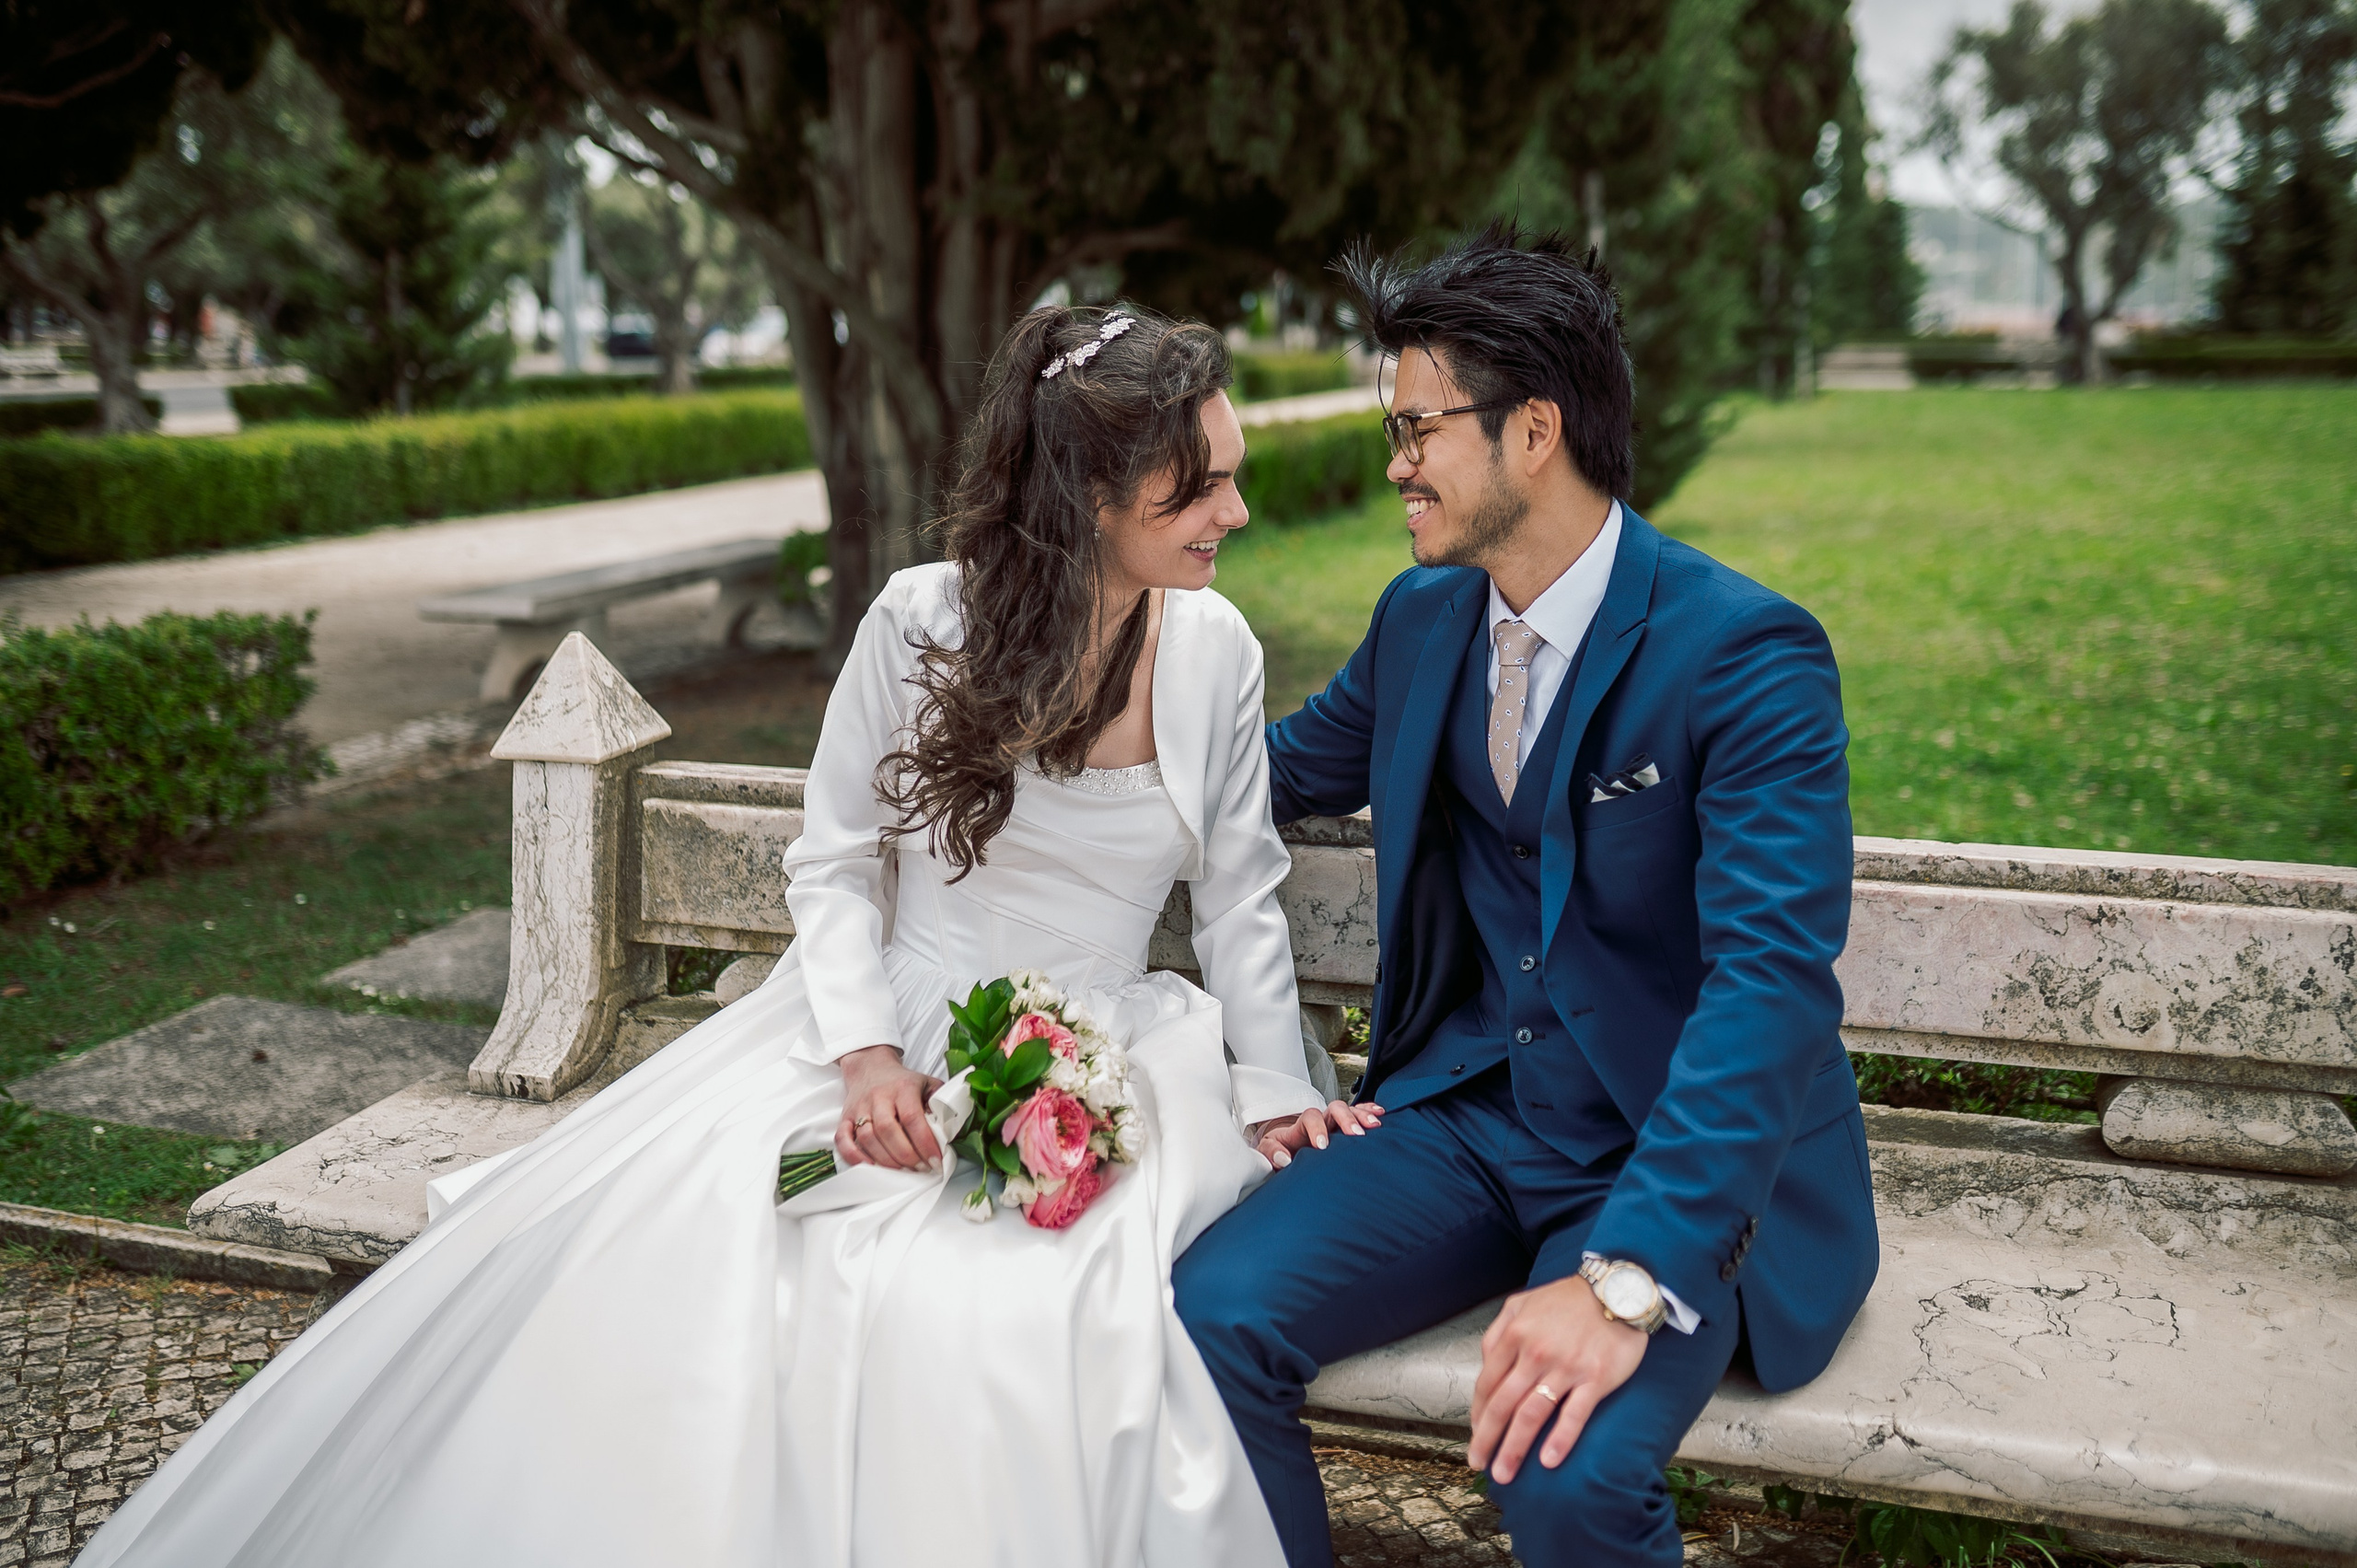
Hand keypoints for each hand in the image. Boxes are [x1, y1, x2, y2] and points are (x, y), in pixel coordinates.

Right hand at [835, 1045, 943, 1171]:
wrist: (870, 1066)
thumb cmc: (903, 1082)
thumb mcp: (928, 1084)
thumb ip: (941, 1103)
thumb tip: (952, 1129)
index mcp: (903, 1088)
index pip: (913, 1118)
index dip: (925, 1143)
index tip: (936, 1161)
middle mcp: (879, 1097)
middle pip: (888, 1131)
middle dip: (907, 1156)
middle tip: (921, 1168)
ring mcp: (859, 1108)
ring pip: (867, 1138)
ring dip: (886, 1160)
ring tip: (903, 1170)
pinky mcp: (845, 1117)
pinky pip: (842, 1139)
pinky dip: (853, 1156)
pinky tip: (870, 1166)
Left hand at [1250, 1099, 1384, 1168]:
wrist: (1287, 1148)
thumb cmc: (1279, 1151)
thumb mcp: (1268, 1151)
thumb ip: (1271, 1153)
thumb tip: (1283, 1159)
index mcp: (1301, 1125)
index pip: (1310, 1117)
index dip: (1317, 1129)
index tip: (1322, 1146)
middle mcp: (1321, 1119)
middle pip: (1335, 1108)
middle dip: (1346, 1119)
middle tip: (1356, 1135)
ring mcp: (1335, 1121)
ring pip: (1350, 1110)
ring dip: (1363, 1116)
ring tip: (1375, 1125)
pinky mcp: (1345, 1127)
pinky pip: (1359, 1113)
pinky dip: (1369, 1112)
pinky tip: (1380, 1114)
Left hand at [1467, 1277, 1646, 1483]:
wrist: (1616, 1290)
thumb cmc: (1567, 1300)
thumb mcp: (1521, 1304)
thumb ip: (1498, 1333)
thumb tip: (1485, 1363)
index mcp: (1514, 1335)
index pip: (1488, 1385)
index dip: (1479, 1415)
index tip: (1477, 1437)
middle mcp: (1535, 1353)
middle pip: (1503, 1405)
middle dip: (1488, 1440)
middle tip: (1479, 1465)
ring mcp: (1566, 1367)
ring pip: (1531, 1415)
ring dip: (1514, 1448)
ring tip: (1505, 1473)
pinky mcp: (1595, 1378)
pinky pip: (1573, 1415)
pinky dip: (1560, 1440)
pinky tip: (1549, 1461)